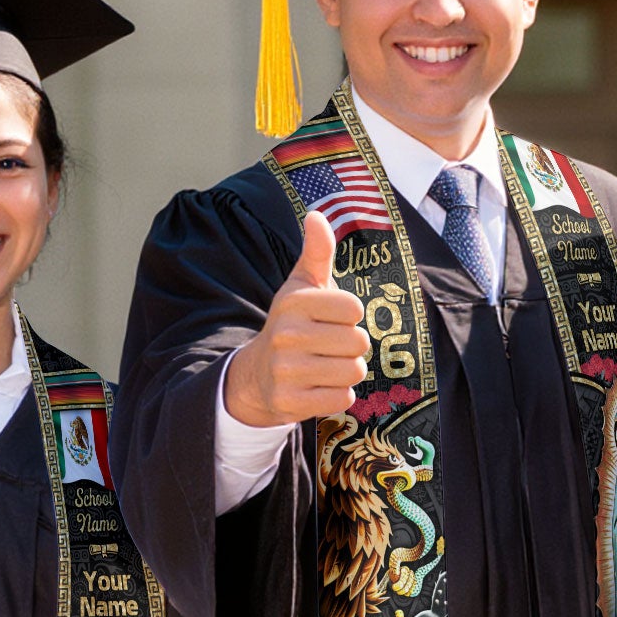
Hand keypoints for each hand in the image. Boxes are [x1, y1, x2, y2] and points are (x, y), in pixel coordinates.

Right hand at [222, 210, 371, 426]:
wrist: (258, 374)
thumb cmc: (292, 324)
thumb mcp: (302, 286)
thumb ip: (317, 252)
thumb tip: (317, 215)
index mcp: (294, 302)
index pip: (354, 308)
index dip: (349, 316)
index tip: (330, 318)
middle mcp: (287, 335)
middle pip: (359, 342)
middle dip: (352, 346)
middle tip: (330, 346)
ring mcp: (287, 371)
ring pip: (354, 371)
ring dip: (348, 371)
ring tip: (326, 365)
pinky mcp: (291, 402)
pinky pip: (343, 398)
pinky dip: (338, 395)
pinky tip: (319, 386)